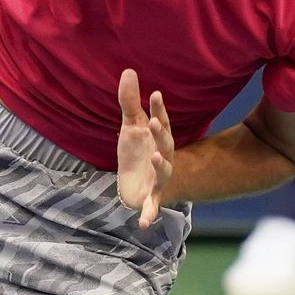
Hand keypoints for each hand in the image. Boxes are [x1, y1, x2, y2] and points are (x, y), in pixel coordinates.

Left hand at [116, 69, 174, 226]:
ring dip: (161, 165)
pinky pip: (152, 207)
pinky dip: (149, 215)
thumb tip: (128, 70)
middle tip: (153, 121)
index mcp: (158, 139)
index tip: (155, 94)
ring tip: (154, 158)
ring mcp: (159, 179)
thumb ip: (129, 101)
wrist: (137, 184)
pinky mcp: (150, 198)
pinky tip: (143, 224)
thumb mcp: (130, 127)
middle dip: (161, 134)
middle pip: (166, 144)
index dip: (159, 109)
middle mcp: (163, 157)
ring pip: (164, 171)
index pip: (161, 122)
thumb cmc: (137, 152)